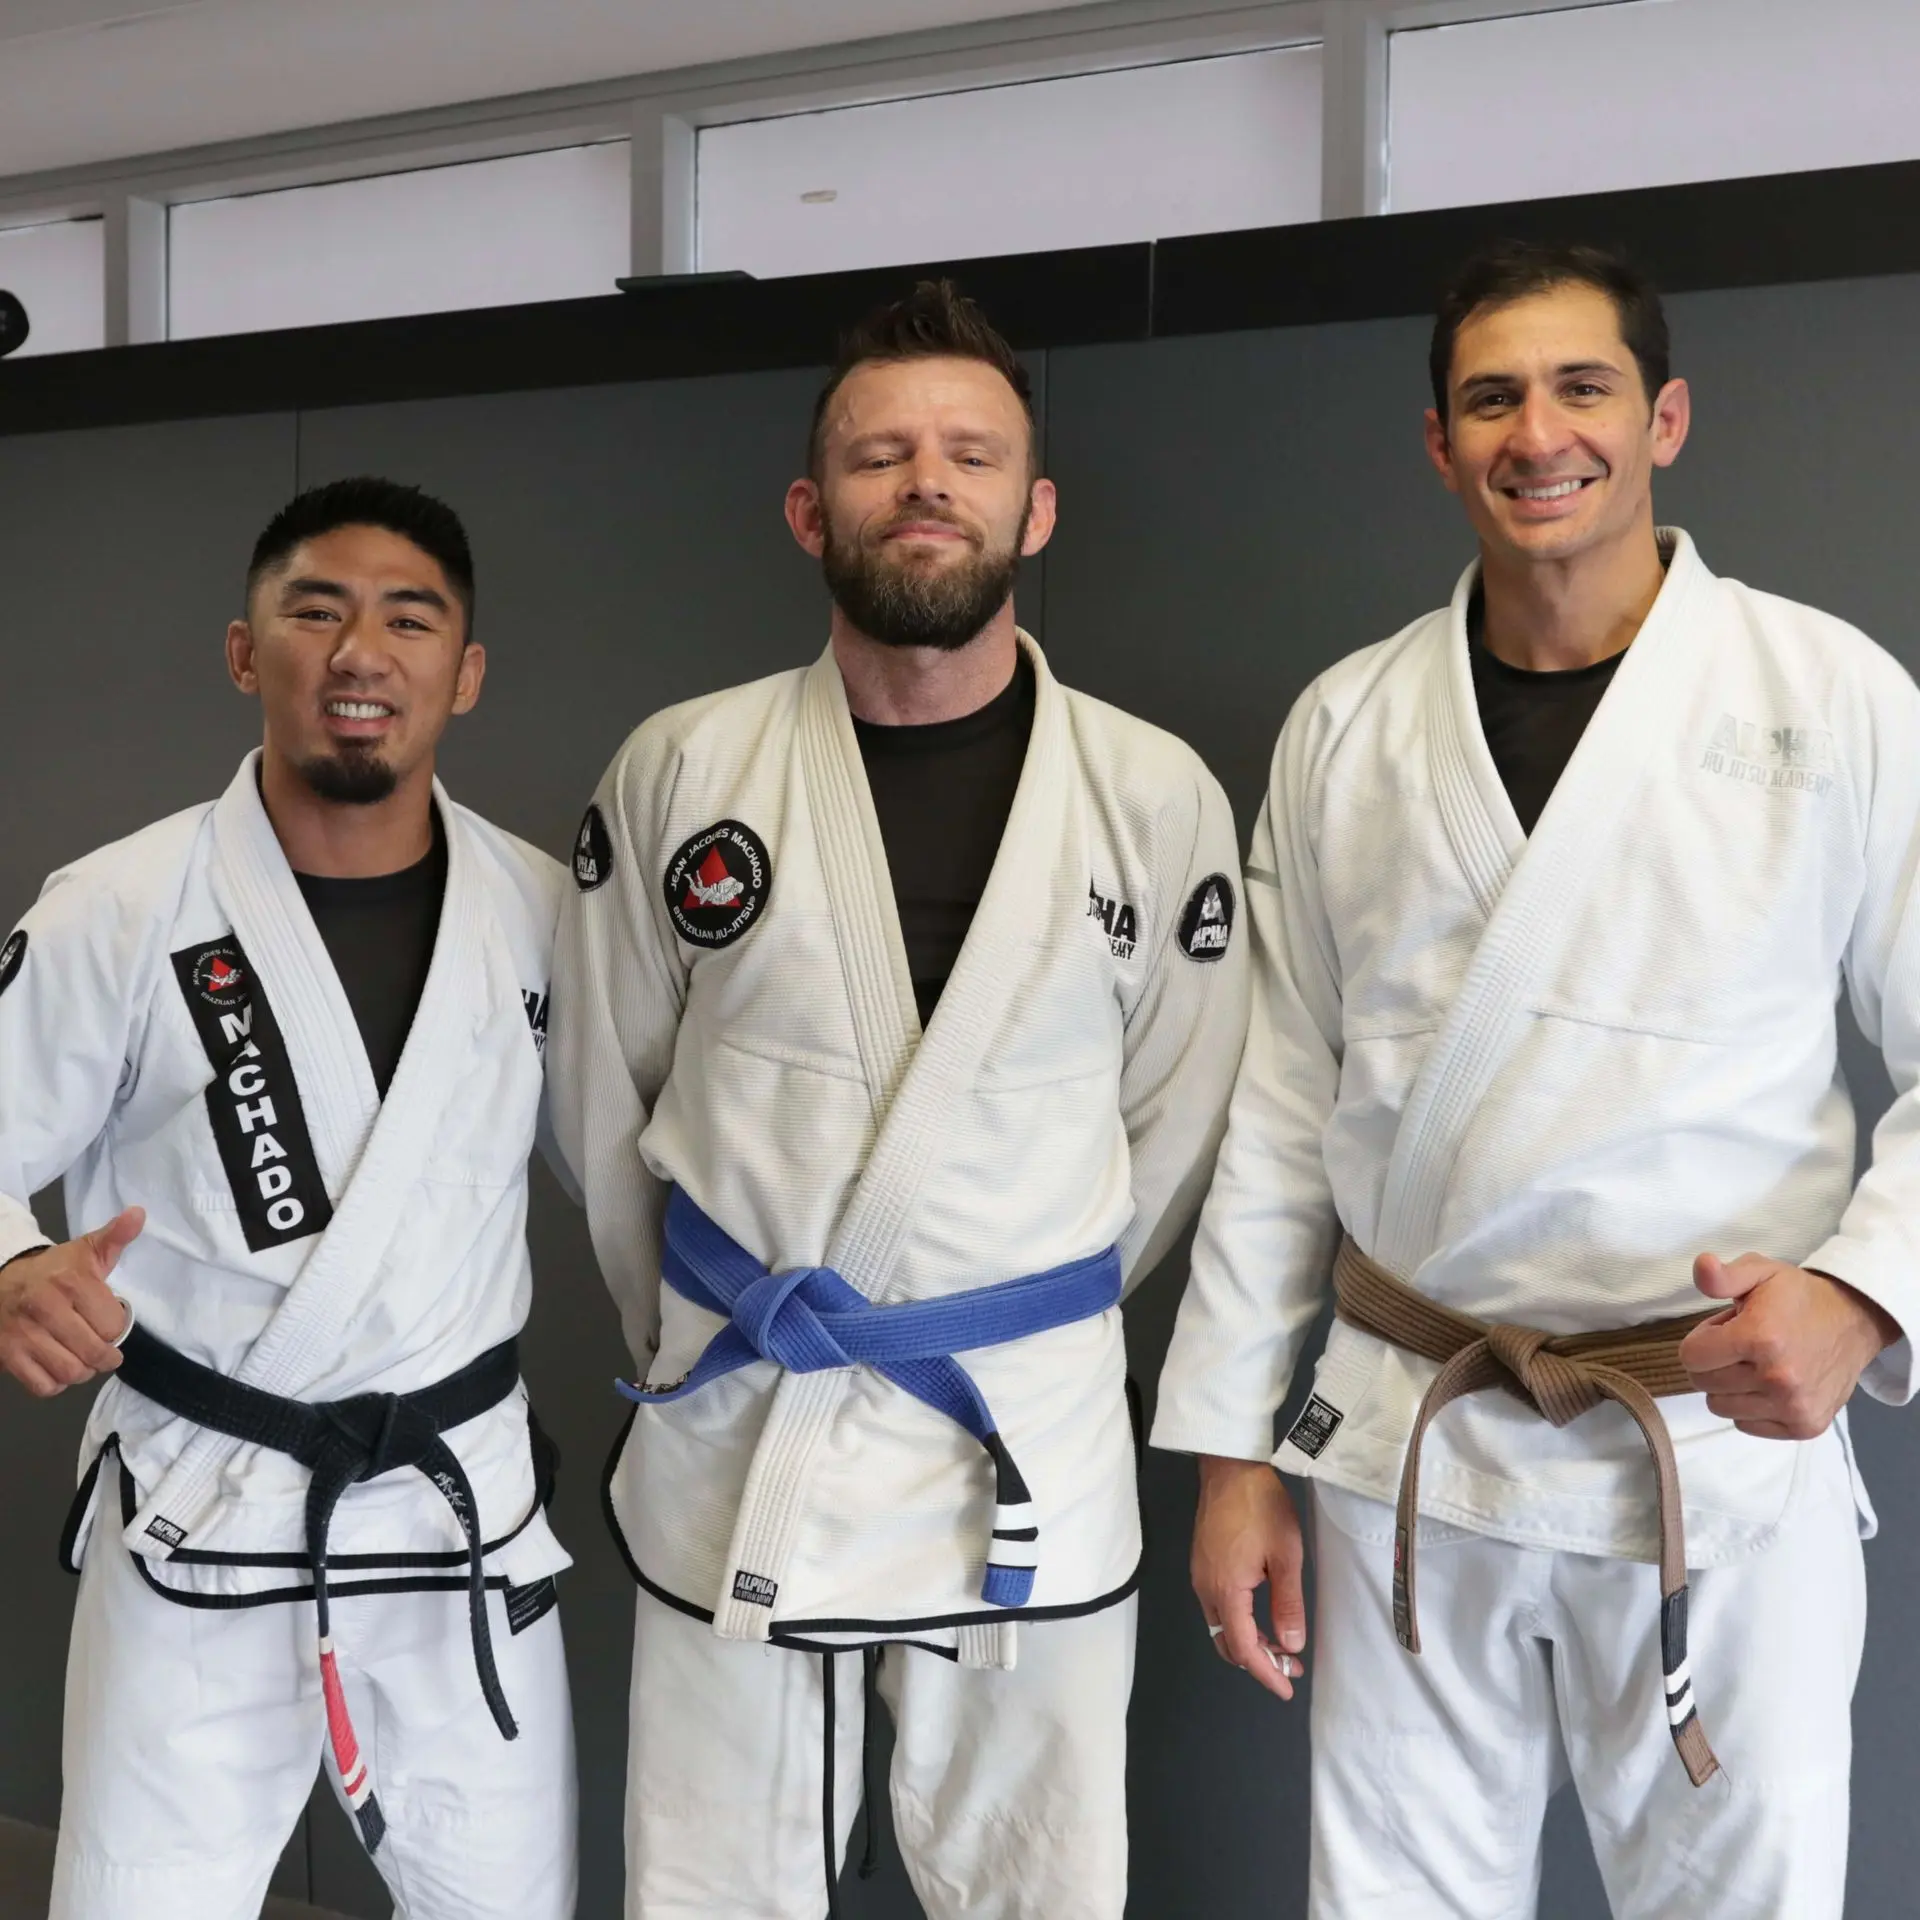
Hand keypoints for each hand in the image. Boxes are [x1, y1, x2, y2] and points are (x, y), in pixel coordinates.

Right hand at [0, 1208, 142, 1397]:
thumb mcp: (85, 1250)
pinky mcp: (7, 1354)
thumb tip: (139, 1213)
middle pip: (93, 1352)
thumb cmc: (53, 1270)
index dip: (117, 1328)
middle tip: (105, 1353)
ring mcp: (23, 1333)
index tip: (111, 1323)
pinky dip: (56, 1384)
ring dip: (83, 1373)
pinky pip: (42, 1385)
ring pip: (69, 1372)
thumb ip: (115, 1236)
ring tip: (84, 1360)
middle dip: (105, 1357)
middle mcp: (46, 1307)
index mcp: (71, 1281)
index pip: (112, 1325)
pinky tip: (59, 1368)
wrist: (0, 1280)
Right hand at [1191, 1454, 1306, 1699]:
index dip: (1265, 1673)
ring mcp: (1200, 1574)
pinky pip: (1217, 1606)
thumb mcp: (1286, 1555)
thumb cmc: (1261, 1507)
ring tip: (1281, 1643)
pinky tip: (1260, 1615)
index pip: (1243, 1648)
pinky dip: (1239, 1621)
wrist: (1230, 1467)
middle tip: (1291, 1666)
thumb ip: (1288, 1604)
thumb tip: (1291, 1645)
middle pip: (1226, 1642)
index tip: (1287, 1689)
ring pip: (1220, 1625)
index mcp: (1226, 1590)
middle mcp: (1206, 1588)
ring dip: (1248, 1641)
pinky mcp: (1202, 1562)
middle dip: (1258, 1661)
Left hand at [1679, 1251, 1898, 1439]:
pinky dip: (1750, 1408)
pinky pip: (1746, 1425)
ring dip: (1730, 1386)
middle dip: (1714, 1362)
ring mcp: (1793, 1406)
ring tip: (1757, 1363)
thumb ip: (1722, 1275)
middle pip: (1703, 1383)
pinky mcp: (1805, 1425)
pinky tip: (1770, 1385)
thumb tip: (1702, 1265)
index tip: (1725, 1329)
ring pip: (1721, 1406)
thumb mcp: (1759, 1272)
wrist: (1854, 1321)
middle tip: (1743, 1346)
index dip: (1702, 1340)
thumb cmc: (1798, 1297)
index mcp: (1760, 1337)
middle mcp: (1777, 1378)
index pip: (1691, 1357)